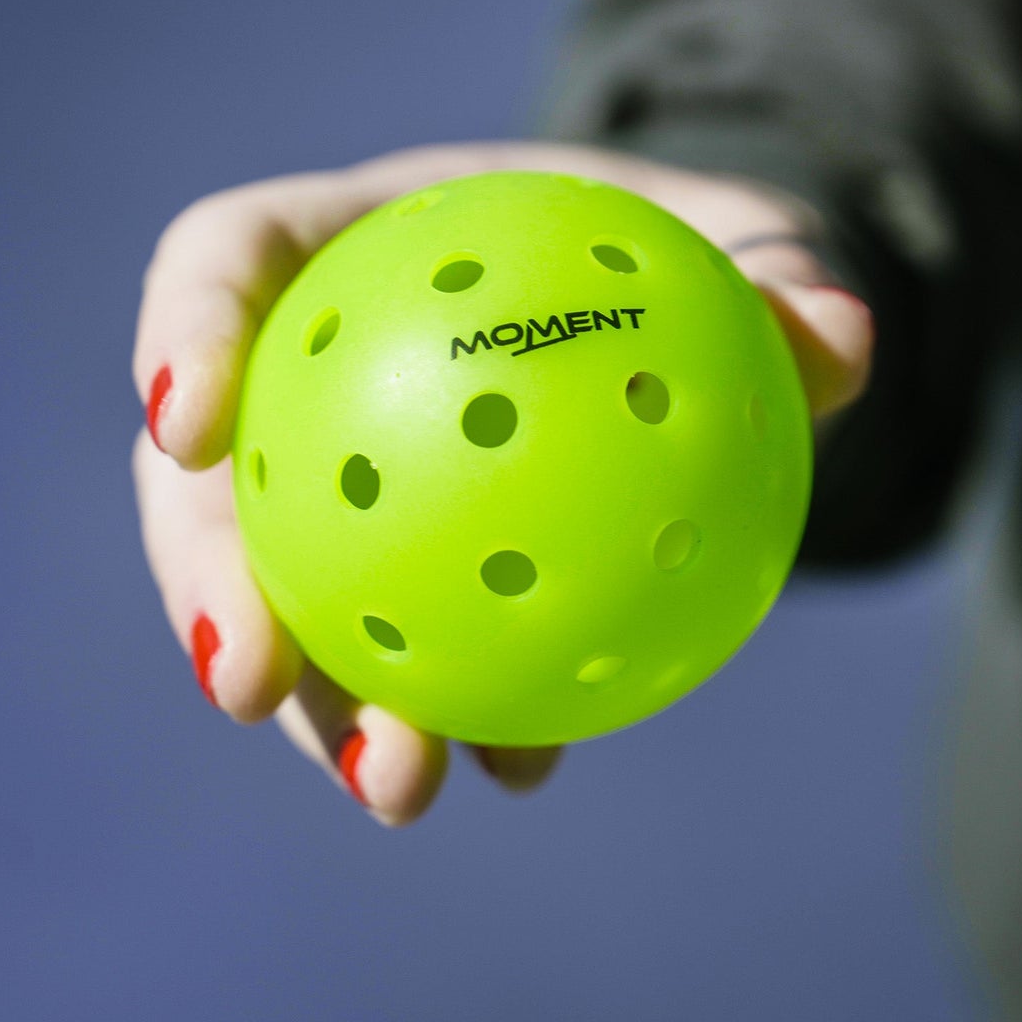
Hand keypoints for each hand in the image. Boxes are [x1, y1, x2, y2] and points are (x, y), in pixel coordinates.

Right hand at [131, 141, 873, 823]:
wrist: (665, 314)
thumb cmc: (666, 248)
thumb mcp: (736, 237)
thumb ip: (775, 269)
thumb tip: (840, 331)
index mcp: (360, 243)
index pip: (226, 257)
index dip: (181, 332)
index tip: (188, 430)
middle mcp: (325, 365)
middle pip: (215, 471)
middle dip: (207, 583)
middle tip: (251, 682)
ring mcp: (352, 474)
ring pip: (289, 593)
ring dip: (321, 704)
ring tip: (400, 784)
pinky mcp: (405, 564)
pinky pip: (402, 645)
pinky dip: (448, 710)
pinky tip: (525, 768)